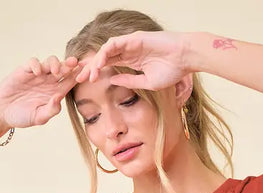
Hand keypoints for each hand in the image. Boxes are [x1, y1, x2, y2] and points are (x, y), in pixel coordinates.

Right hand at [0, 55, 83, 128]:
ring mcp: (37, 75)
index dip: (77, 76)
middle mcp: (48, 82)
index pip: (69, 82)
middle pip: (62, 69)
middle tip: (74, 64)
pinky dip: (36, 64)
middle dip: (69, 65)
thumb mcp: (39, 117)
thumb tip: (59, 98)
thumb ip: (50, 110)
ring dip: (55, 63)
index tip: (85, 72)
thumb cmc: (22, 117)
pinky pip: (33, 62)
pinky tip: (37, 72)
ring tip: (55, 70)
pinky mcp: (24, 70)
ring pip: (50, 62)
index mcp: (55, 93)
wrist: (2, 113)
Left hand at [75, 31, 190, 90]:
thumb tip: (112, 80)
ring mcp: (130, 43)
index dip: (96, 73)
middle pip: (103, 58)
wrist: (185, 58)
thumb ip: (129, 81)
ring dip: (96, 62)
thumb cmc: (172, 71)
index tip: (86, 84)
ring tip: (89, 75)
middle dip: (90, 68)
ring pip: (106, 51)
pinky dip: (104, 53)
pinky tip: (99, 64)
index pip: (109, 66)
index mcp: (132, 62)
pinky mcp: (133, 38)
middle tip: (78, 78)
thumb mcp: (147, 83)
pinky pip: (114, 44)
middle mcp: (129, 51)